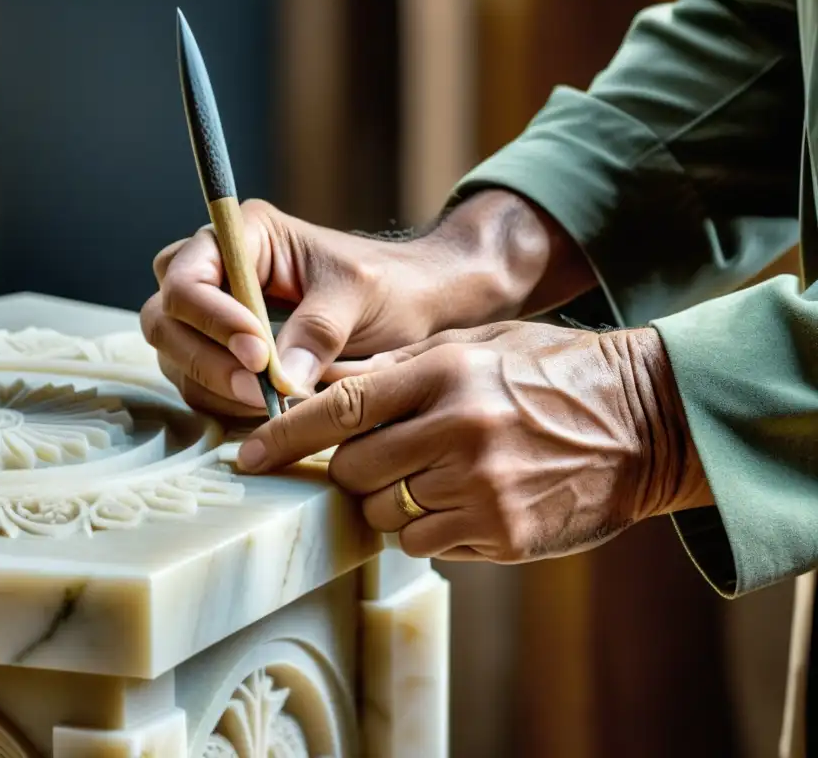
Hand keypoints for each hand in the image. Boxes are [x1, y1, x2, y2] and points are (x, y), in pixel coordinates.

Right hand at [141, 191, 585, 415]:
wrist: (416, 309)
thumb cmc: (391, 286)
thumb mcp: (360, 296)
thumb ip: (319, 329)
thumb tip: (283, 377)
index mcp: (245, 236)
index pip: (188, 275)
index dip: (211, 317)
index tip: (256, 353)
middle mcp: (219, 270)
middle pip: (166, 316)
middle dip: (204, 357)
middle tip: (257, 389)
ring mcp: (217, 315)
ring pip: (176, 354)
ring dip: (212, 385)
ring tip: (267, 405)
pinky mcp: (225, 355)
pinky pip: (200, 382)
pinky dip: (223, 400)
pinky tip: (263, 410)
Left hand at [235, 323, 712, 561]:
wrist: (645, 419)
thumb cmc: (552, 374)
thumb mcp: (478, 347)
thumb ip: (399, 369)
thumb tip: (322, 383)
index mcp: (449, 374)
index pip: (341, 407)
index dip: (284, 435)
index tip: (247, 457)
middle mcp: (460, 431)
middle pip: (353, 470)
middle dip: (347, 470)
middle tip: (372, 460)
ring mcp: (483, 489)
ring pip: (386, 514)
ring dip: (391, 502)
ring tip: (434, 476)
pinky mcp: (504, 534)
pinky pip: (427, 544)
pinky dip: (429, 529)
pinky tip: (464, 502)